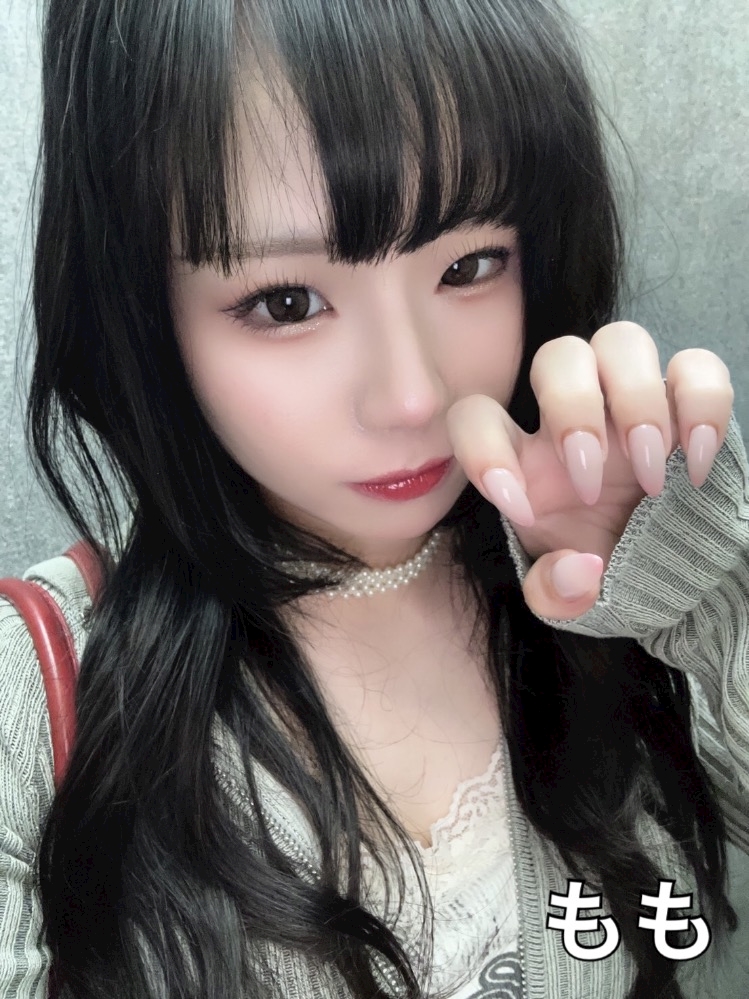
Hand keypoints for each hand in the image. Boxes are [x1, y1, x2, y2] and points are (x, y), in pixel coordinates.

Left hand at [446, 323, 733, 621]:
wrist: (664, 572)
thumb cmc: (600, 570)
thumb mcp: (565, 595)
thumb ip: (553, 592)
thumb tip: (579, 571)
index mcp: (526, 459)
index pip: (476, 416)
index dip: (485, 451)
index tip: (521, 508)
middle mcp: (574, 418)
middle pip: (557, 355)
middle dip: (575, 411)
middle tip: (593, 485)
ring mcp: (631, 404)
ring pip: (622, 341)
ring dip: (637, 403)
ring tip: (652, 478)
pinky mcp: (687, 405)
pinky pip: (696, 365)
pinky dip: (702, 406)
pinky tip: (696, 466)